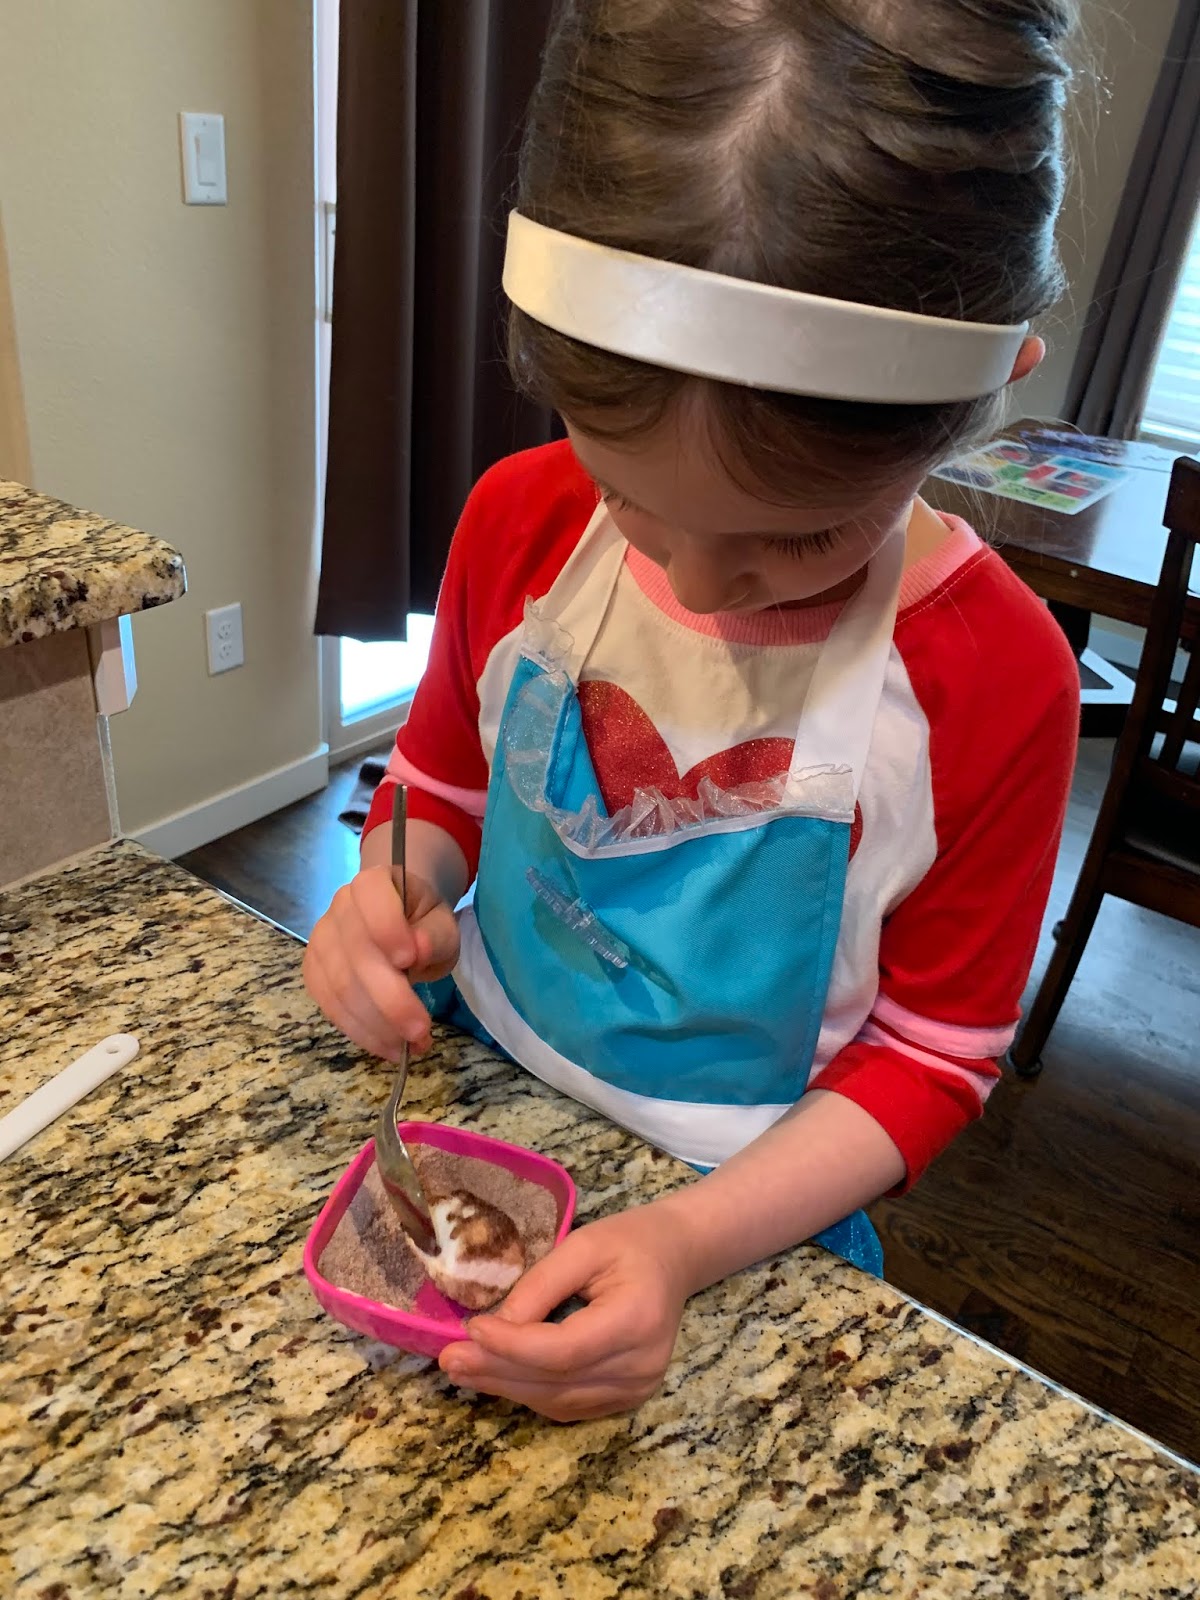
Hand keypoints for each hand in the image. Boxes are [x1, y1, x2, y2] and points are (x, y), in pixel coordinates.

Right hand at [303, 865, 459, 1060]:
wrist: (400, 924)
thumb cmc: (422, 923)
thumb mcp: (441, 924)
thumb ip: (434, 935)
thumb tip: (418, 949)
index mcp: (373, 883)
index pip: (371, 897)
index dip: (387, 929)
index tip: (411, 960)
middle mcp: (339, 907)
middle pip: (356, 956)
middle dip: (389, 1000)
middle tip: (421, 1030)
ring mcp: (321, 941)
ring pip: (340, 988)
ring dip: (376, 1025)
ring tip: (410, 1046)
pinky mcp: (315, 974)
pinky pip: (330, 1007)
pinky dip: (361, 1032)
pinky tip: (388, 1046)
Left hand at [438, 1205, 693, 1421]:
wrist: (675, 1257)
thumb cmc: (628, 1242)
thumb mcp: (582, 1246)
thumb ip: (540, 1287)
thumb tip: (493, 1328)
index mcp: (636, 1321)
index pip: (563, 1350)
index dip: (513, 1345)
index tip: (472, 1328)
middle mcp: (641, 1365)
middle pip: (556, 1382)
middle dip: (497, 1371)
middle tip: (449, 1358)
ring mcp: (637, 1388)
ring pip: (558, 1401)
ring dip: (506, 1387)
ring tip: (461, 1369)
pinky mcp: (627, 1397)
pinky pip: (568, 1405)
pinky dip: (529, 1392)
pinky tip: (496, 1376)